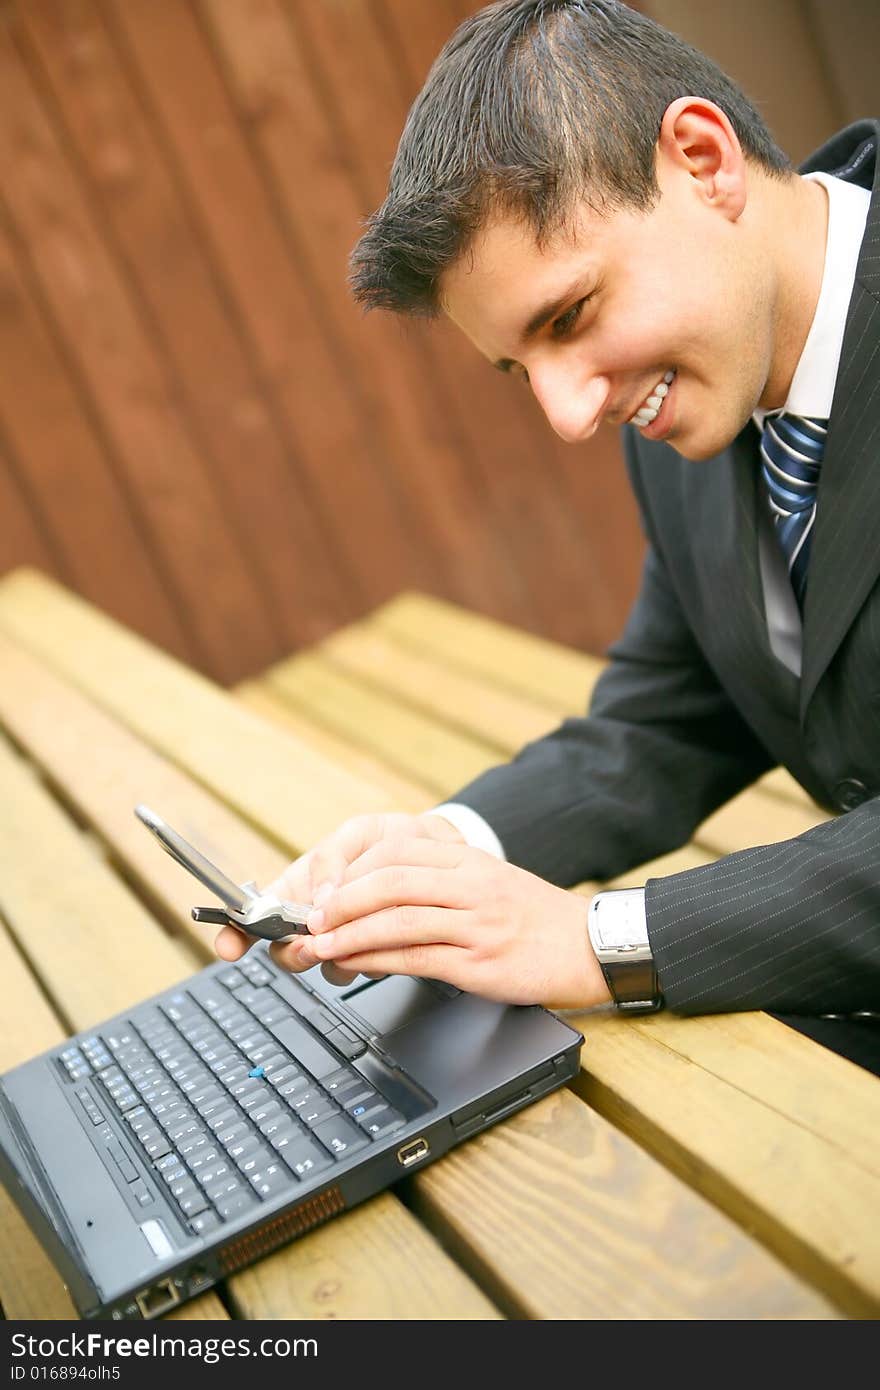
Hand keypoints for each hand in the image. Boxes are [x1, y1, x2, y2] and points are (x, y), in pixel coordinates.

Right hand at [213, 811, 464, 985]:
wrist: (446, 857)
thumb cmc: (398, 840)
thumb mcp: (362, 834)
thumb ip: (333, 860)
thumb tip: (317, 898)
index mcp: (304, 883)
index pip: (256, 913)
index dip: (236, 932)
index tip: (228, 948)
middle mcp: (319, 917)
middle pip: (285, 950)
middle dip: (295, 951)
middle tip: (314, 943)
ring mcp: (346, 938)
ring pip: (325, 965)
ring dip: (340, 956)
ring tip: (366, 932)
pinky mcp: (377, 953)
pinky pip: (365, 967)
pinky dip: (374, 958)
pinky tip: (391, 940)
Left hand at [272, 832, 610, 1009]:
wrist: (589, 946)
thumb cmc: (535, 918)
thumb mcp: (490, 880)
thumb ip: (442, 878)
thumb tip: (381, 889)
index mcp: (468, 859)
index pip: (395, 851)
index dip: (352, 870)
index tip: (326, 889)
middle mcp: (470, 885)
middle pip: (388, 881)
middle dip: (340, 901)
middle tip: (311, 918)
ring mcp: (475, 923)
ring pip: (396, 920)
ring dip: (348, 934)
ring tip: (319, 946)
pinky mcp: (478, 962)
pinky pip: (415, 957)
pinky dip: (376, 960)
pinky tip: (355, 965)